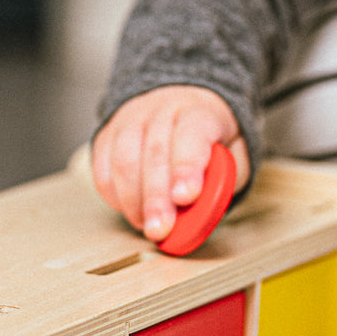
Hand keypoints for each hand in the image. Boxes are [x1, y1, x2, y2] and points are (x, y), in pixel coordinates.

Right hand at [91, 85, 249, 241]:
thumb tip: (201, 211)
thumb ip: (223, 181)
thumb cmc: (209, 140)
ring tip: (146, 225)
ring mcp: (131, 120)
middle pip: (155, 154)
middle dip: (156, 199)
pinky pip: (103, 169)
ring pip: (124, 162)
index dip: (187, 168)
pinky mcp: (108, 135)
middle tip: (160, 230)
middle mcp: (162, 110)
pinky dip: (115, 196)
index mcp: (199, 112)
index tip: (186, 198)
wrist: (180, 105)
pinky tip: (131, 209)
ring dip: (133, 202)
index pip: (192, 135)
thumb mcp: (233, 156)